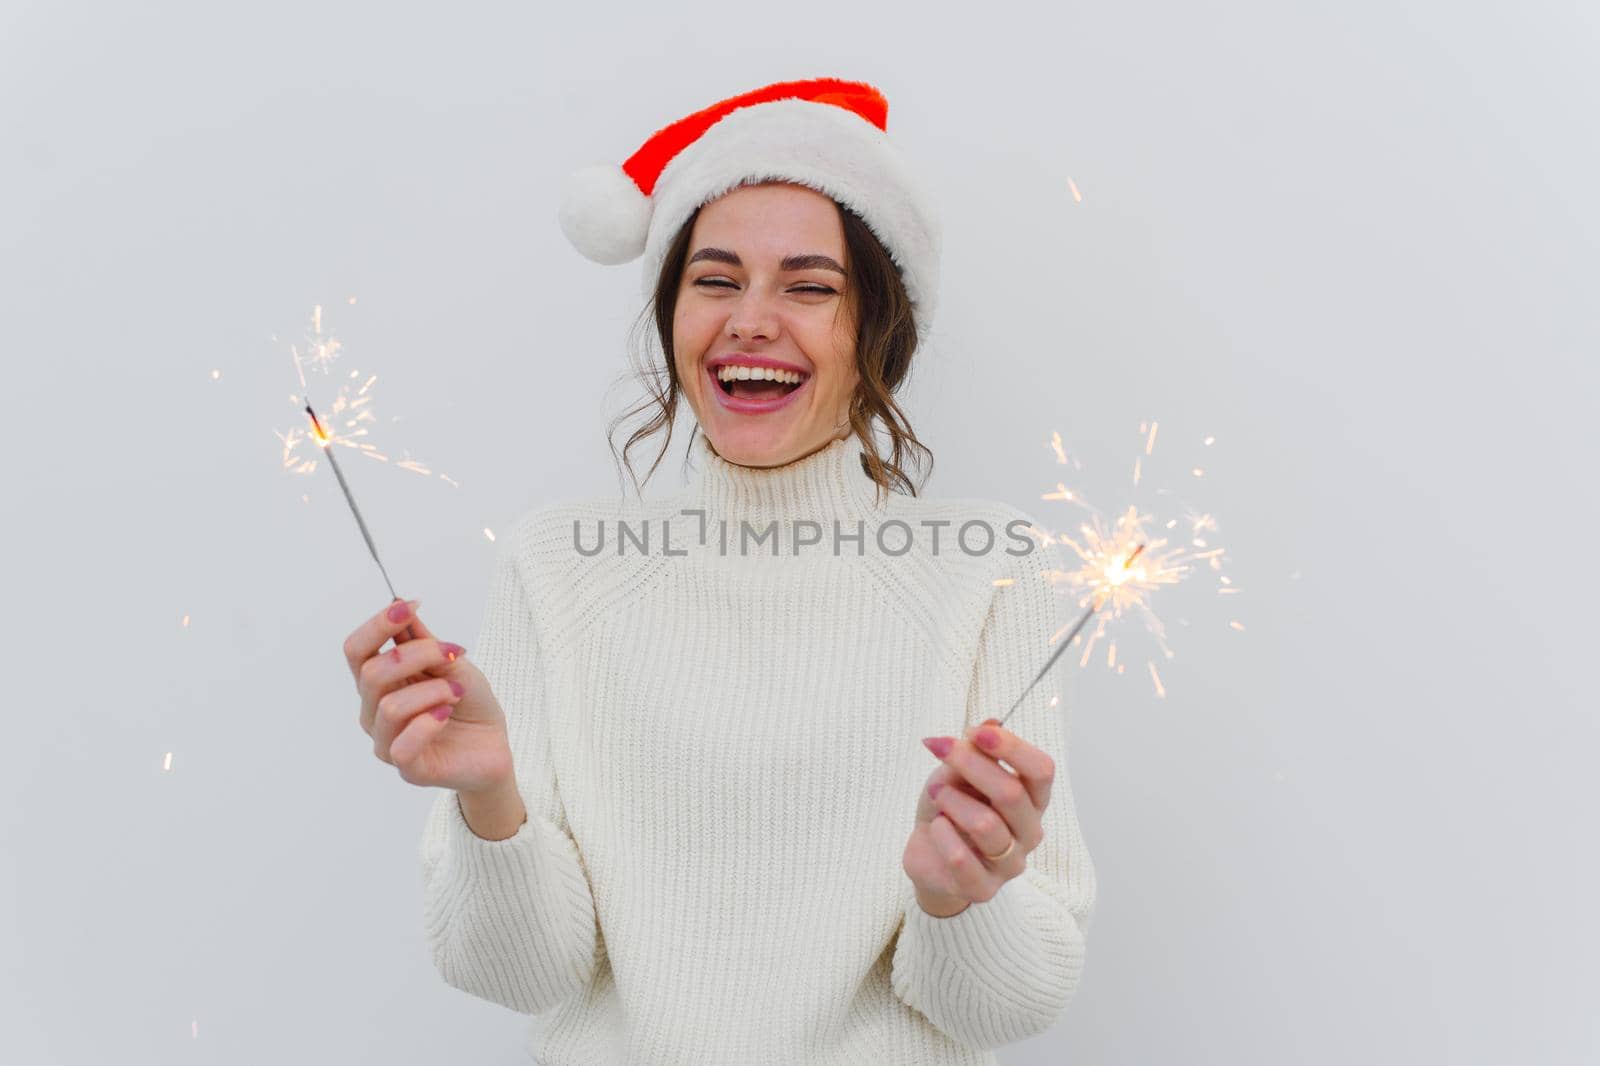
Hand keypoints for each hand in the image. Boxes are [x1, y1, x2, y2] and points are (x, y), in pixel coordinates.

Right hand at [342, 598, 513, 794]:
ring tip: (456, 693)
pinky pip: (402, 745)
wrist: (494, 744)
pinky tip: (447, 715)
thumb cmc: (469, 703)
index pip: (356, 650)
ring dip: (433, 691)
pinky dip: (430, 723)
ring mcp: (386, 741)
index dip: (378, 625)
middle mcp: (373, 711)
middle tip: (453, 653)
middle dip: (417, 655)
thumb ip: (423, 639)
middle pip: (371, 673)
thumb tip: (399, 604)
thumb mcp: (452, 662)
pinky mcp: (407, 768)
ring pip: (390, 706)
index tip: (410, 607)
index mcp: (379, 683)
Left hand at [902, 718, 1055, 916]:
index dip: (1011, 747)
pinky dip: (942, 835)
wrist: (928, 855)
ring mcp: (1011, 863)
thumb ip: (974, 751)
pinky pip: (962, 858)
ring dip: (952, 801)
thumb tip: (991, 723)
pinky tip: (937, 828)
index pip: (1041, 770)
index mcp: (1032, 799)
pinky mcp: (983, 888)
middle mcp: (1029, 831)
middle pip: (1011, 793)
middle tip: (940, 748)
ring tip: (936, 796)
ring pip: (986, 825)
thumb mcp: (956, 773)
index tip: (975, 732)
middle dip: (970, 764)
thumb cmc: (950, 807)